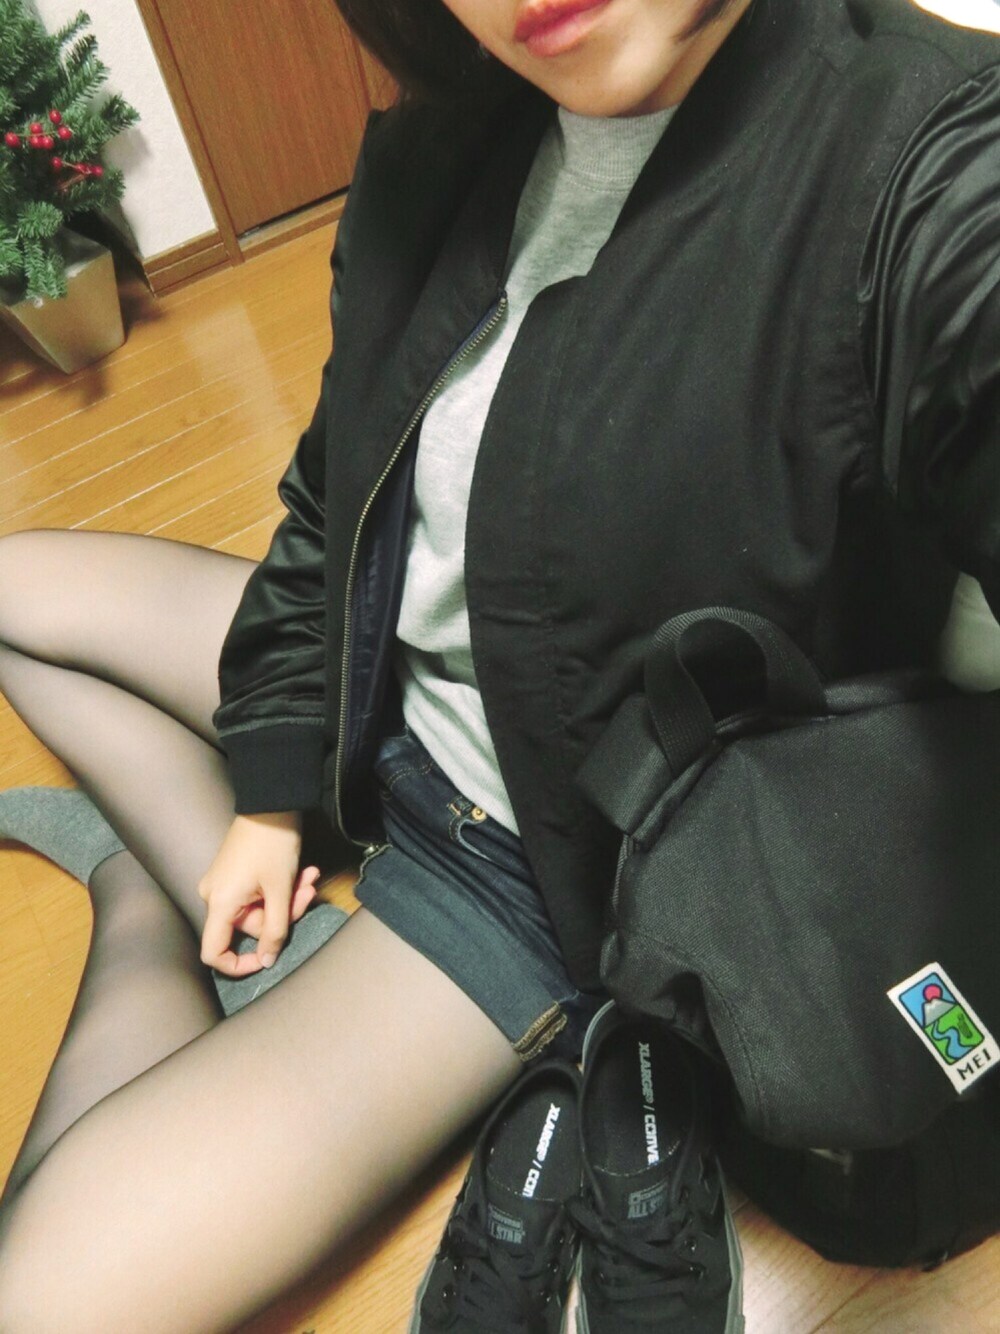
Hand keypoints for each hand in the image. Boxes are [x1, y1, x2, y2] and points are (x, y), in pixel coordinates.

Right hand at [198, 812, 319, 977]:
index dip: (238, 965)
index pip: (213, 952)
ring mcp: (224, 883)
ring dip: (287, 899)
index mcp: (218, 903)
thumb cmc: (274, 844)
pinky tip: (304, 873)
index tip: (266, 958)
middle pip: (248, 926)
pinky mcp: (235, 873)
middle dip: (282, 915)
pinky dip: (280, 888)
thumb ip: (275, 930)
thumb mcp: (280, 891)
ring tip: (310, 879)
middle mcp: (214, 895)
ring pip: (258, 908)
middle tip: (306, 895)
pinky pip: (257, 892)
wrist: (271, 802)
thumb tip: (267, 961)